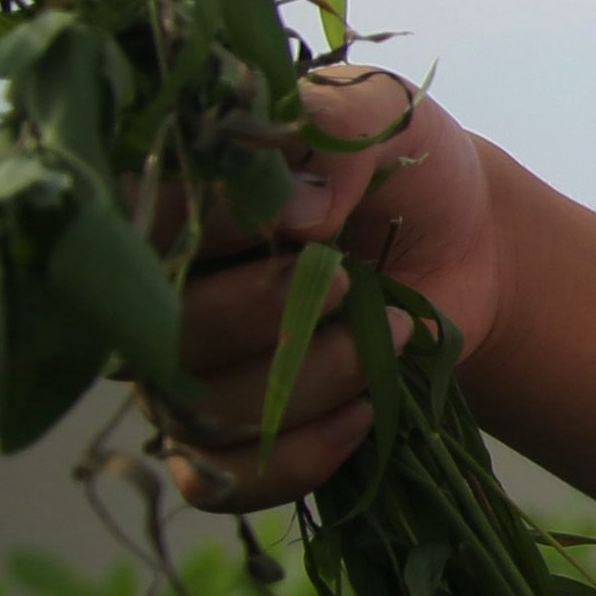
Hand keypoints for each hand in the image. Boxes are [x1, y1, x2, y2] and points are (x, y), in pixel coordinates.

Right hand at [153, 66, 509, 513]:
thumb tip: (300, 208)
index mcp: (163, 203)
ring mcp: (178, 372)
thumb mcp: (381, 116)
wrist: (465, 244)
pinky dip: (300, 454)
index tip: (312, 218)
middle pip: (163, 332)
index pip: (130, 229)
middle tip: (351, 280)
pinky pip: (221, 479)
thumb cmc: (400, 168)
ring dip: (309, 380)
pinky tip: (365, 412)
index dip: (215, 229)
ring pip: (201, 410)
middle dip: (270, 312)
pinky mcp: (225, 438)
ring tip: (389, 335)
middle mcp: (150, 294)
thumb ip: (333, 128)